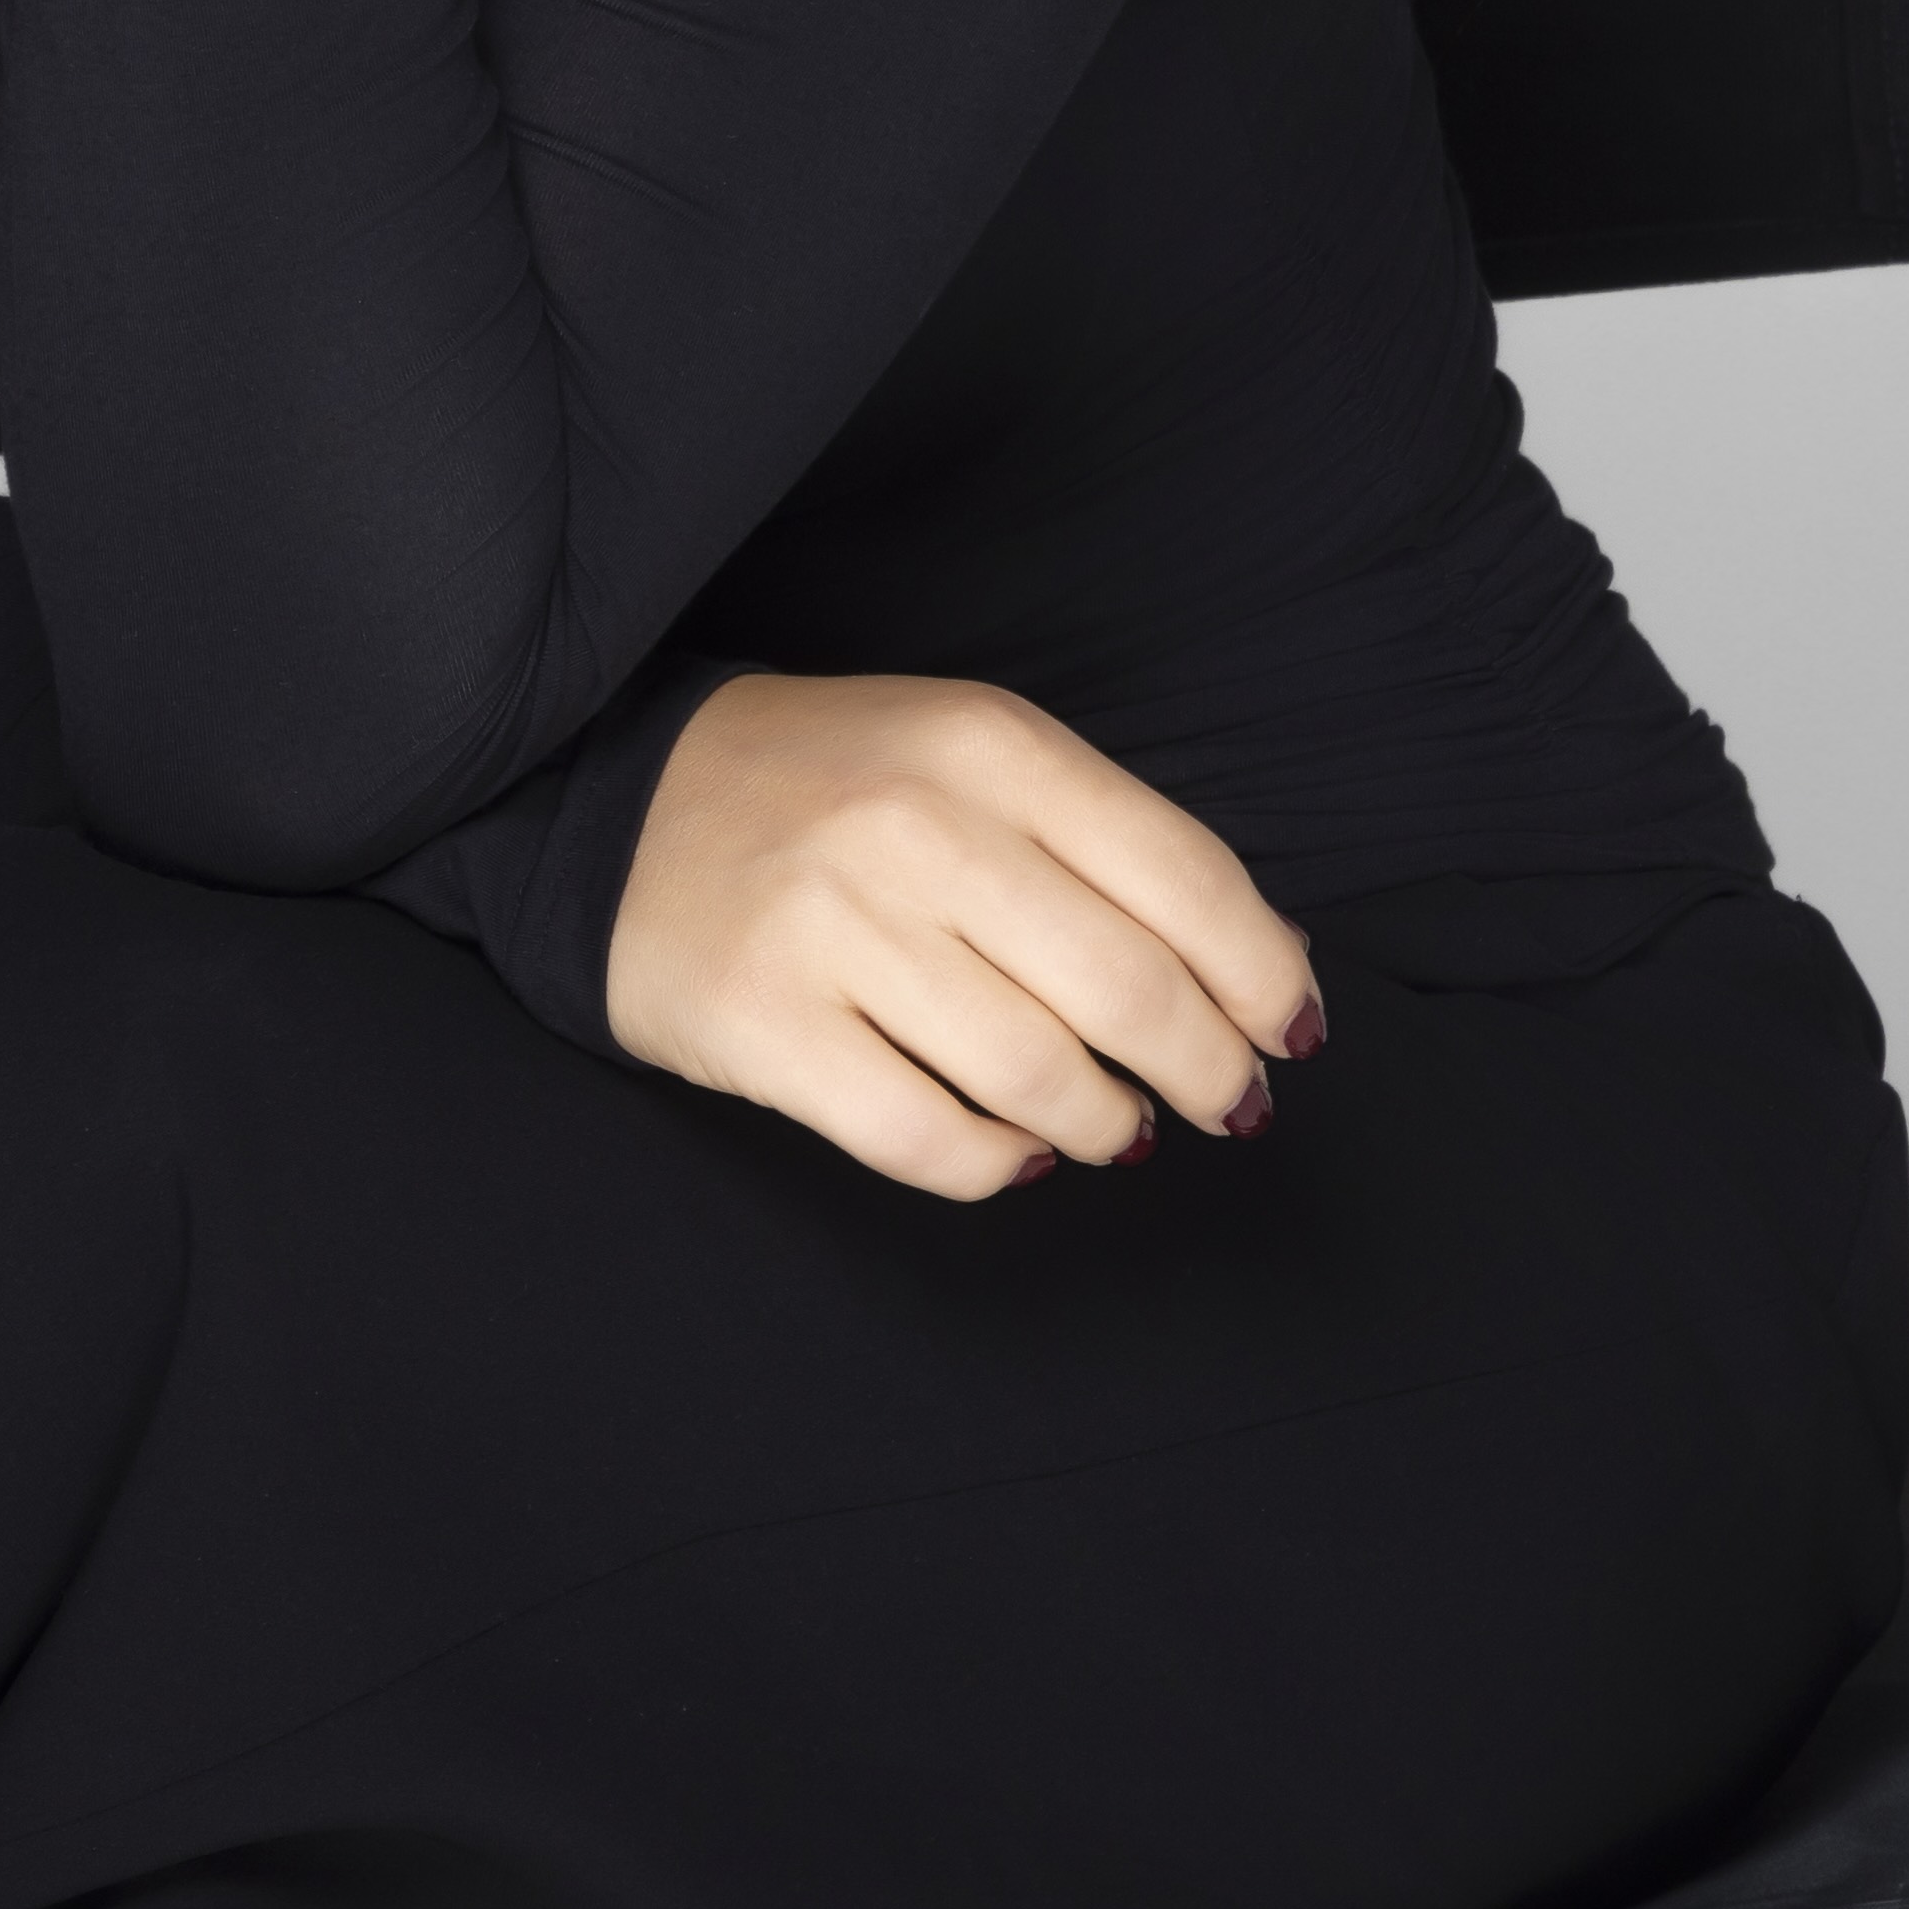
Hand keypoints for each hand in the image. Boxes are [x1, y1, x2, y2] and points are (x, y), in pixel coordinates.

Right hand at [599, 675, 1329, 1200]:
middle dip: (1207, 1071)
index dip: (1262, 977)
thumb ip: (1108, 844)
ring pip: (1037, 1076)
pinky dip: (997, 1164)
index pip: (1186, 877)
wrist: (619, 801)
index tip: (1289, 1034)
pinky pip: (924, 1137)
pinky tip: (1016, 1152)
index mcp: (991, 743)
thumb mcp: (972, 756)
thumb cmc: (834, 789)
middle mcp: (917, 826)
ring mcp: (832, 927)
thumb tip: (1260, 976)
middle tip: (1226, 1106)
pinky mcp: (763, 1024)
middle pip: (1128, 990)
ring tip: (1114, 1129)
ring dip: (1106, 1124)